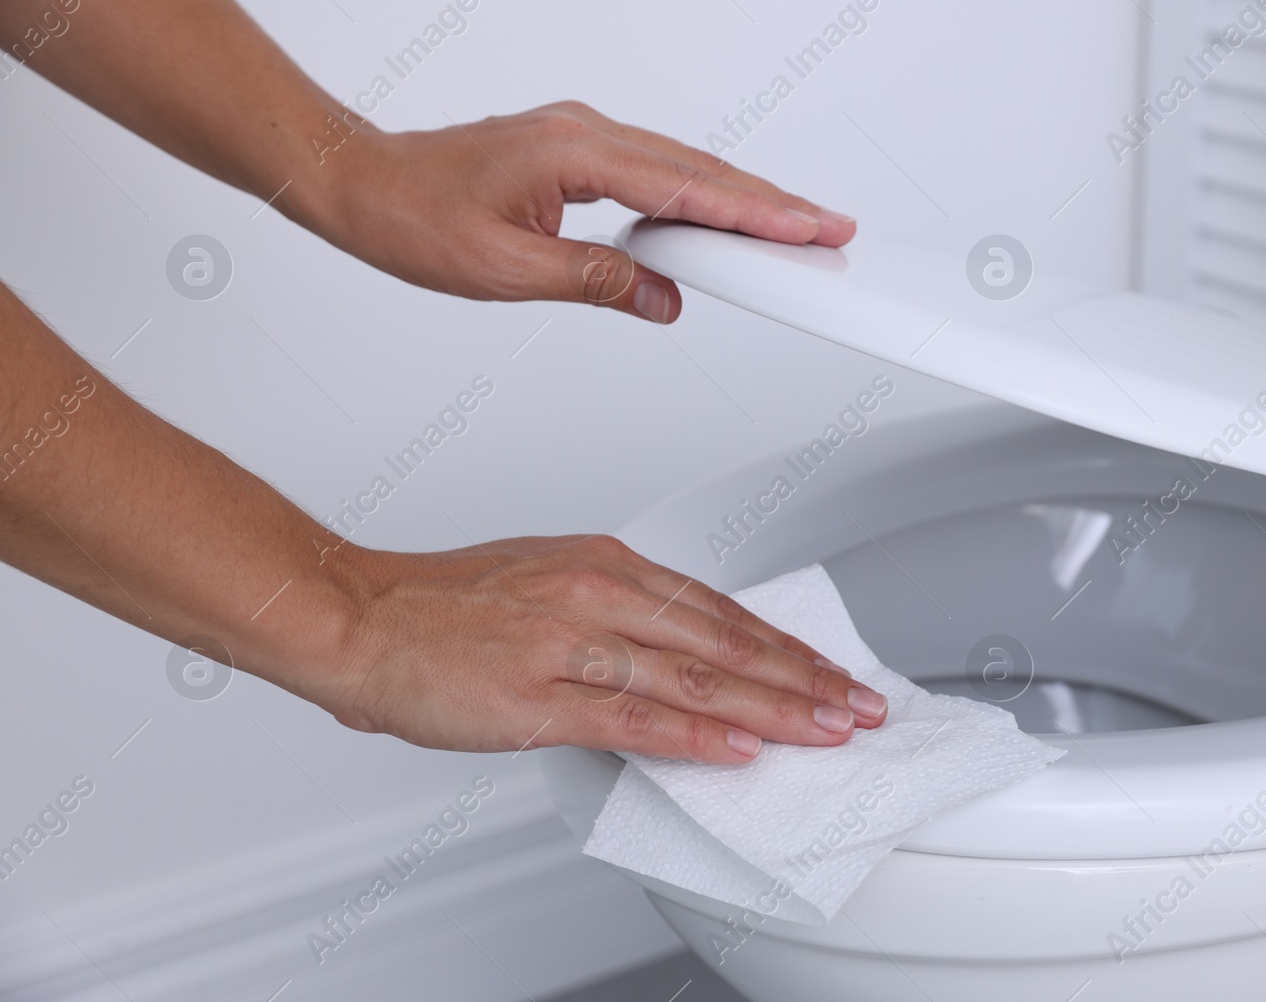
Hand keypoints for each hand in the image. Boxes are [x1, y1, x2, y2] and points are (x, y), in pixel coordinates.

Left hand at [309, 101, 856, 323]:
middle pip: (701, 169)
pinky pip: (654, 170)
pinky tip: (717, 218)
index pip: (688, 188)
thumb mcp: (506, 271)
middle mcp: (586, 133)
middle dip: (771, 202)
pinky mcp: (575, 151)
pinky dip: (696, 194)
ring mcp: (582, 136)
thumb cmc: (413, 218)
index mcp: (575, 154)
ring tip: (791, 230)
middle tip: (829, 229)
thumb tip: (663, 296)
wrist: (362, 183)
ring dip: (738, 198)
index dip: (757, 213)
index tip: (810, 229)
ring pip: (682, 167)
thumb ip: (595, 282)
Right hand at [324, 535, 887, 761]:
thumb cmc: (441, 604)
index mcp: (605, 564)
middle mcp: (600, 594)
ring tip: (829, 728)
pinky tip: (743, 749)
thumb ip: (614, 615)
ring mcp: (573, 644)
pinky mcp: (540, 695)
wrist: (358, 616)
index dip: (783, 644)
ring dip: (774, 706)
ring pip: (697, 676)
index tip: (827, 669)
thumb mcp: (546, 583)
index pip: (719, 610)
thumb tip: (673, 654)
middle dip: (804, 676)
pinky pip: (635, 717)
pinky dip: (697, 734)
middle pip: (726, 640)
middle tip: (858, 702)